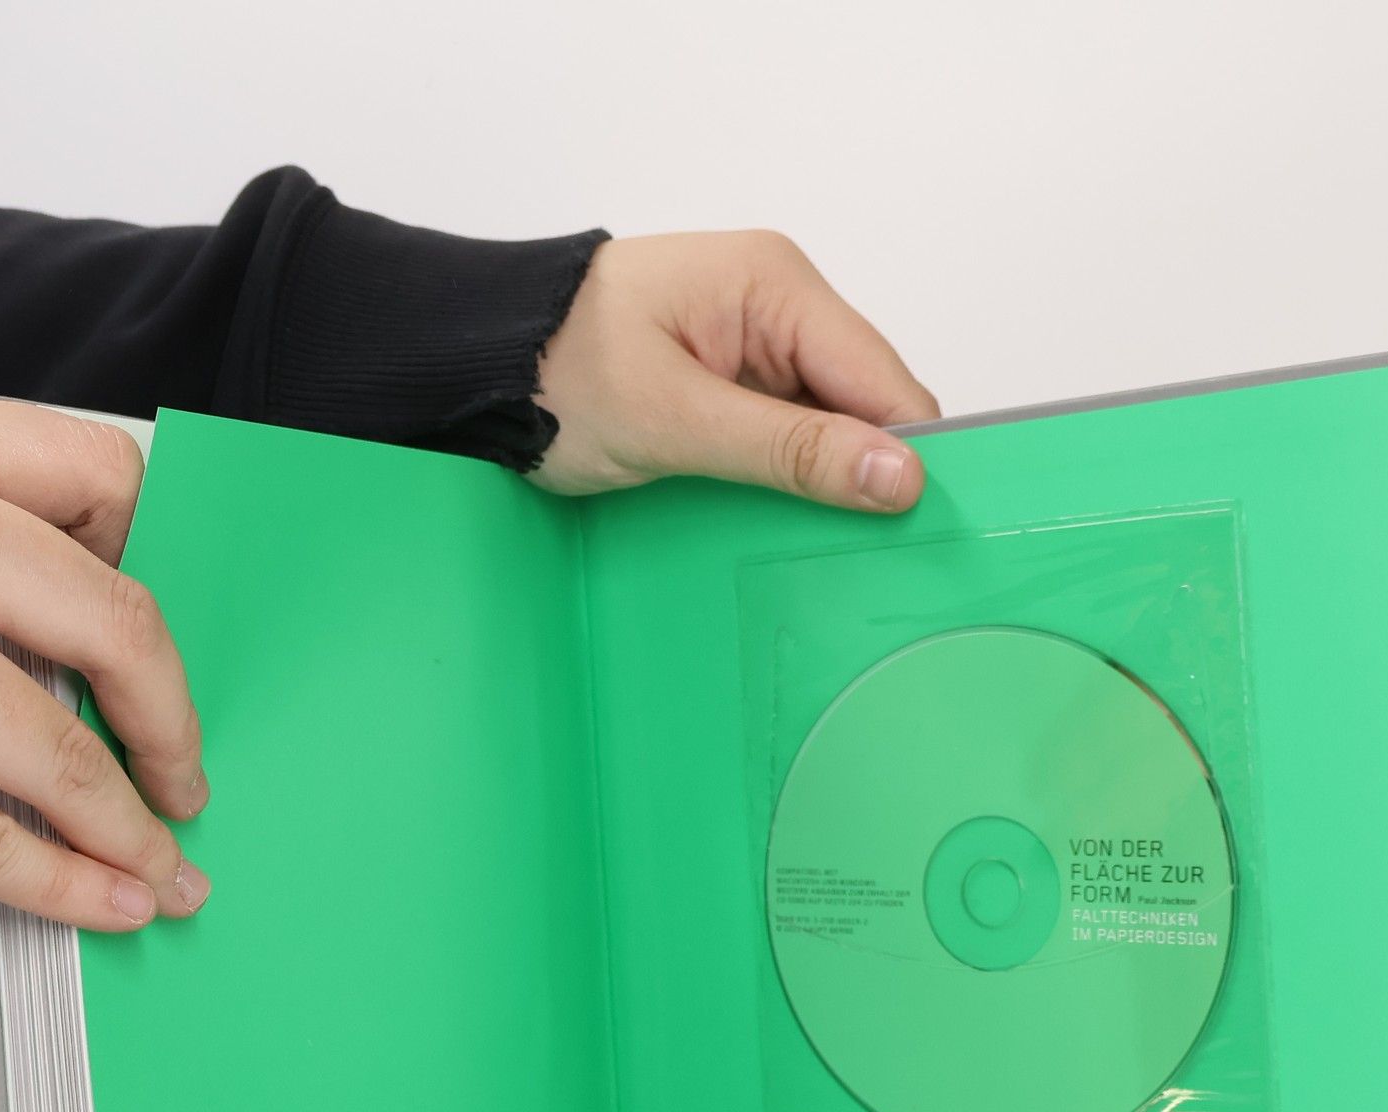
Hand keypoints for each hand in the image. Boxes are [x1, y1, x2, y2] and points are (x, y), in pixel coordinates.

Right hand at [0, 387, 208, 929]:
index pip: (100, 477)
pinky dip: (70, 885)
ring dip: (135, 825)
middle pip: (118, 627)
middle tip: (186, 767)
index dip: (161, 562)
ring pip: (64, 754)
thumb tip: (61, 617)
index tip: (168, 633)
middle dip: (174, 719)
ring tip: (162, 859)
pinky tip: (108, 900)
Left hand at [533, 231, 938, 512]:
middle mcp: (780, 304)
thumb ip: (792, 450)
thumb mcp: (677, 420)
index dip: (907, 455)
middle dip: (866, 474)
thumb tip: (901, 476)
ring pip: (833, 430)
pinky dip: (790, 481)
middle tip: (854, 551)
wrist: (477, 366)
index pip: (884, 379)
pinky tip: (774, 519)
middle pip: (867, 405)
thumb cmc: (556, 373)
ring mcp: (758, 346)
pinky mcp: (734, 385)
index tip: (910, 532)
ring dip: (825, 485)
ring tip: (808, 540)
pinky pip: (791, 439)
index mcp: (776, 284)